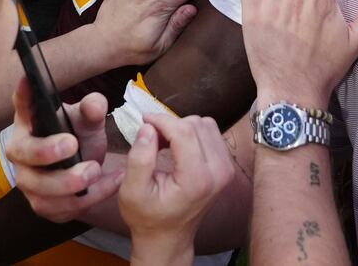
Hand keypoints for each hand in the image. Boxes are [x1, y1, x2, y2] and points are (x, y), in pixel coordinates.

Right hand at [5, 80, 122, 222]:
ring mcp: (29, 182)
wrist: (87, 172)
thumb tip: (94, 104)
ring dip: (69, 182)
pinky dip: (89, 198)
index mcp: (29, 123)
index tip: (28, 80)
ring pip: (41, 189)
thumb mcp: (88, 122)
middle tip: (72, 144)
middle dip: (47, 151)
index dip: (23, 95)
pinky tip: (111, 183)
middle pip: (24, 154)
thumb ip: (93, 110)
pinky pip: (61, 208)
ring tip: (96, 169)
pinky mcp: (43, 206)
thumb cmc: (79, 137)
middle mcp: (22, 152)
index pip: (21, 106)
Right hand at [121, 113, 235, 258]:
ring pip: (205, 124)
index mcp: (197, 180)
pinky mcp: (226, 165)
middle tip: (151, 138)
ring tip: (163, 143)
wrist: (168, 237)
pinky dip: (191, 133)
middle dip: (170, 124)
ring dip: (181, 127)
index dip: (161, 120)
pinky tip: (176, 147)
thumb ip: (139, 158)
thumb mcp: (132, 192)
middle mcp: (219, 172)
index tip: (143, 120)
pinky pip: (211, 133)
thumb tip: (148, 127)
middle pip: (195, 125)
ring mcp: (226, 169)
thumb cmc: (148, 218)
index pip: (184, 132)